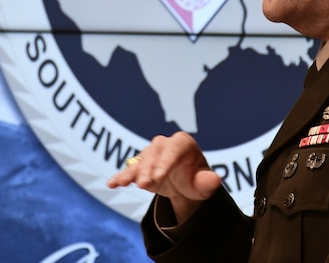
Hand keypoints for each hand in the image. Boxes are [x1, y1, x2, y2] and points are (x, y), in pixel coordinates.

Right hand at [107, 131, 221, 222]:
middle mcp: (164, 145)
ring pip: (139, 161)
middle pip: (154, 153)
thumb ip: (208, 182)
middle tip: (144, 184)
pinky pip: (129, 170)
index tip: (159, 177)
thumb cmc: (196, 180)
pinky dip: (121, 176)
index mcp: (182, 143)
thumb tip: (215, 179)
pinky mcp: (139, 167)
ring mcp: (150, 154)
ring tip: (123, 183)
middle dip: (148, 169)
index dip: (165, 162)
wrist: (184, 185)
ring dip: (132, 172)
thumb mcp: (204, 184)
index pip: (173, 150)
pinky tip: (112, 184)